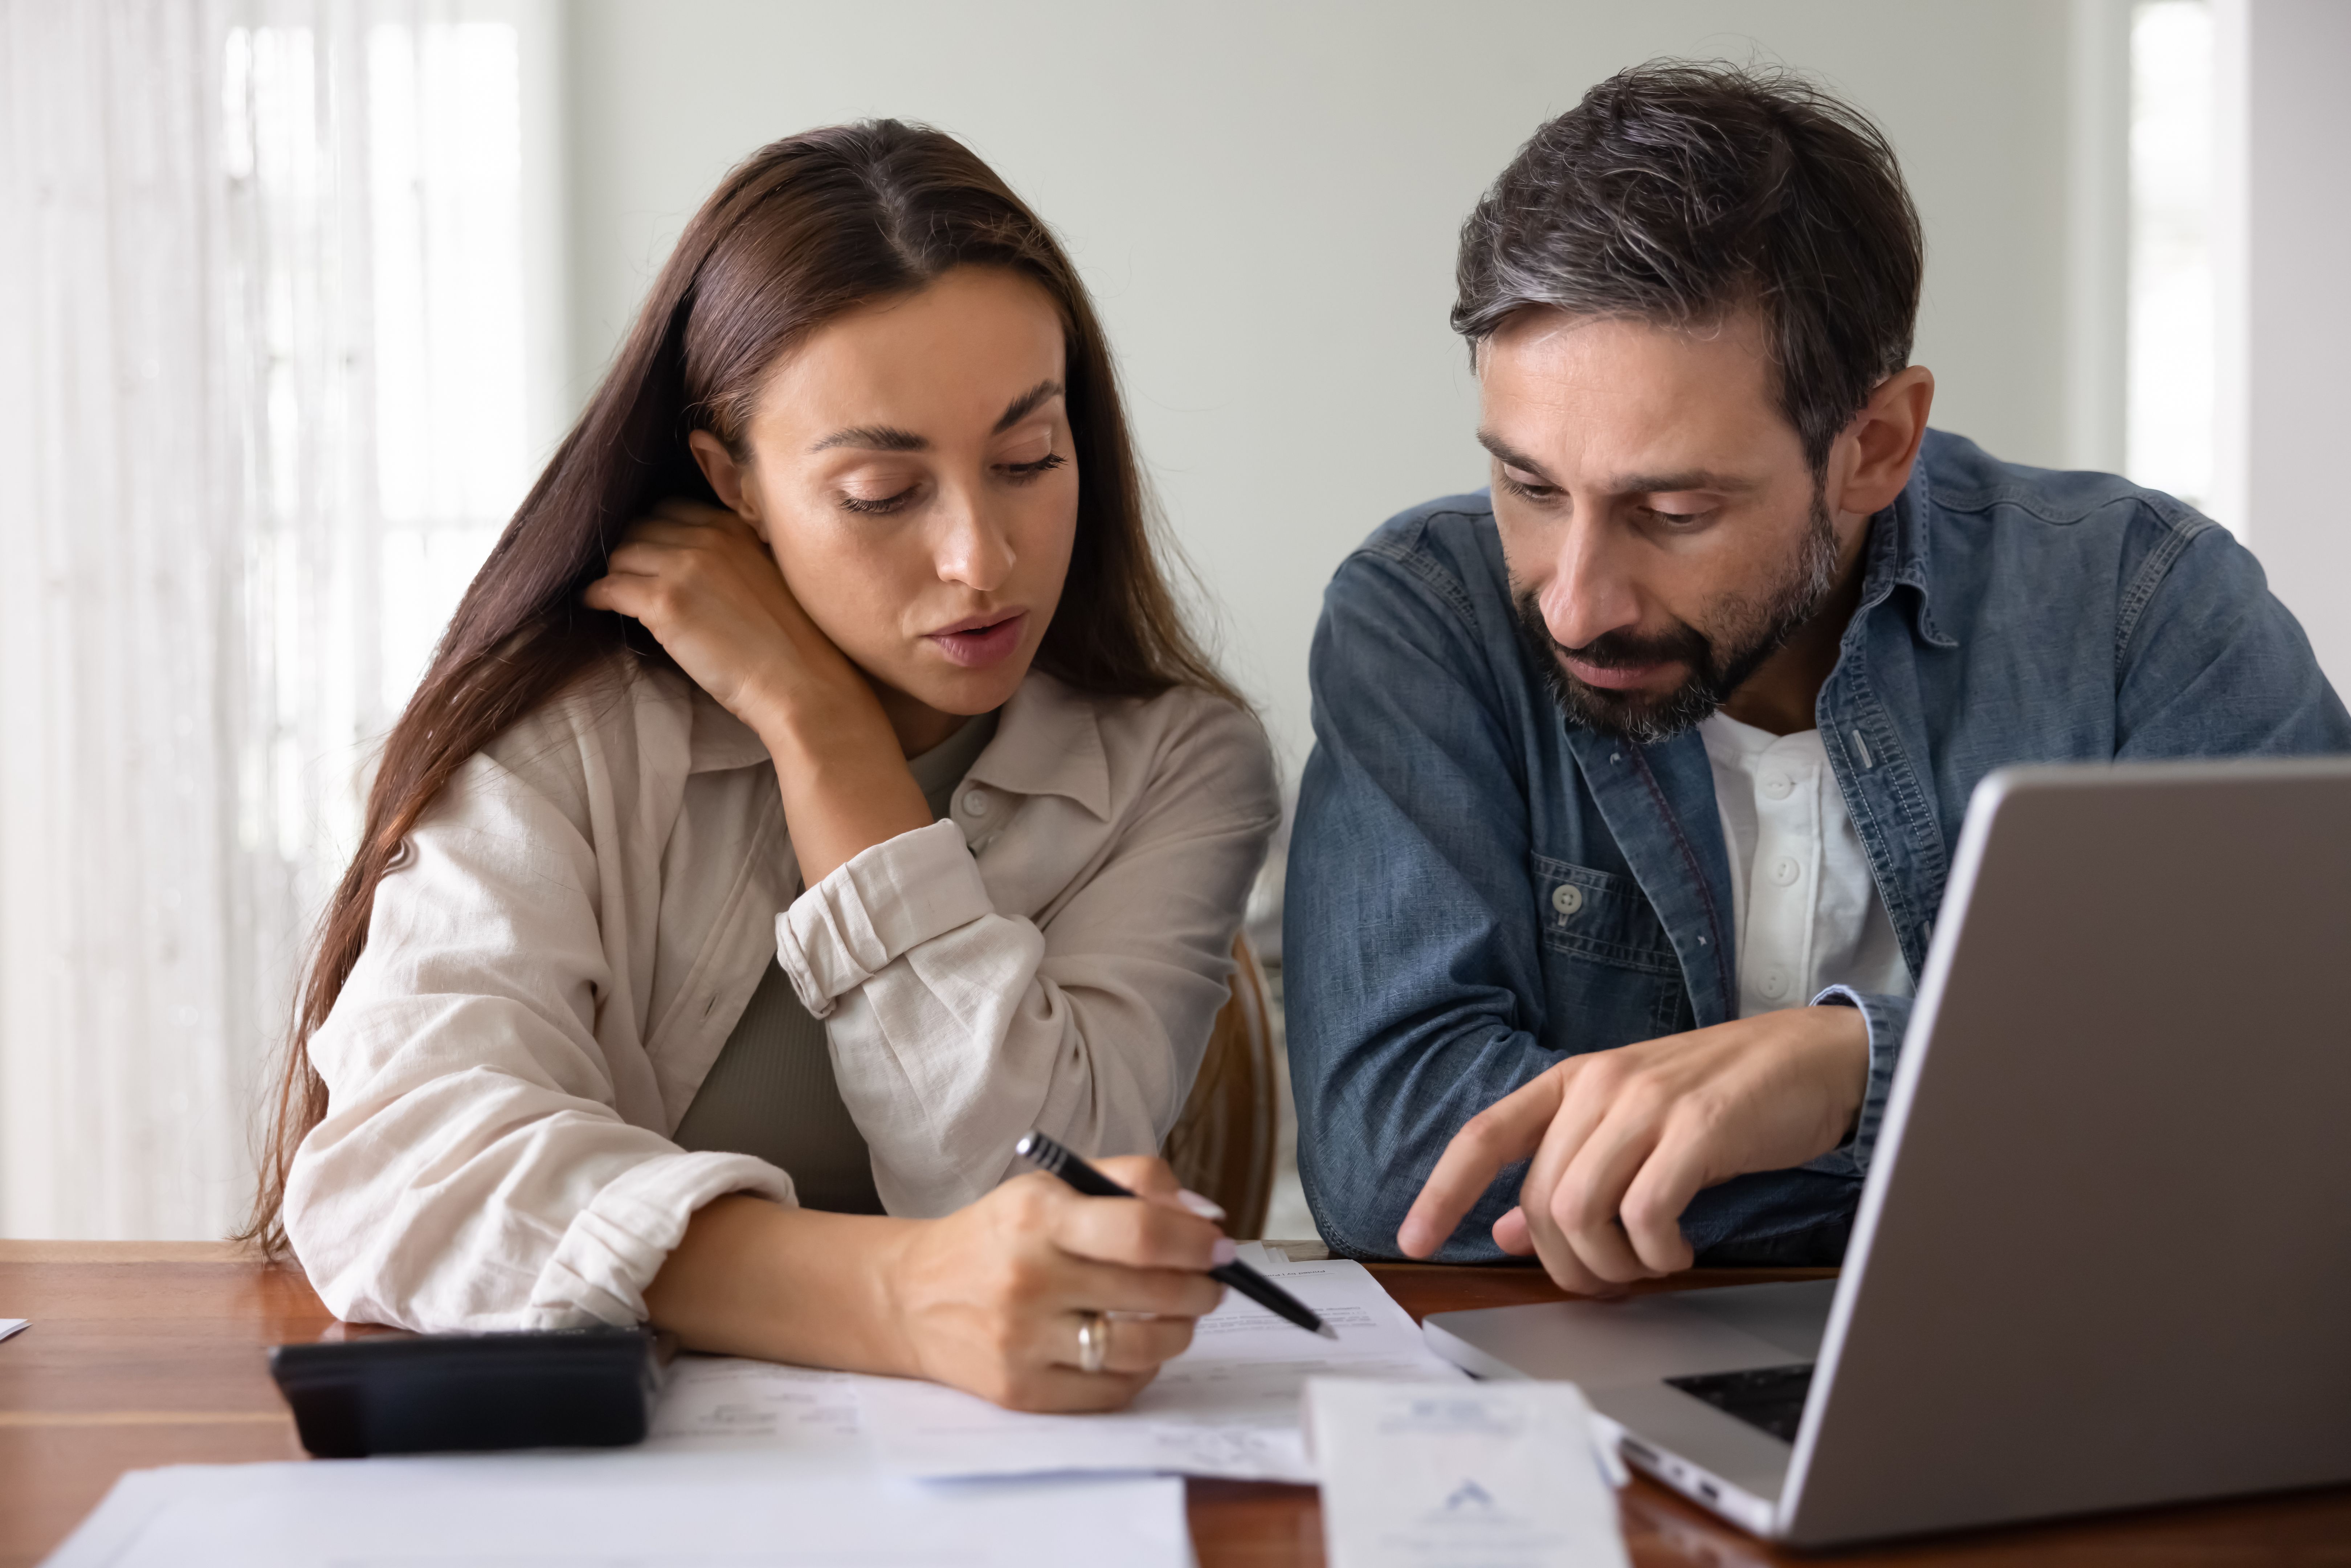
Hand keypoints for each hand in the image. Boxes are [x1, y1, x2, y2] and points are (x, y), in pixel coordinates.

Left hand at [582, 500, 927, 884]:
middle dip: (631, 553)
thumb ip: (732, 559)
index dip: (655, 534)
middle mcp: (708, 537)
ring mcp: (684, 566)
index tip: (648, 556)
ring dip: (615, 575)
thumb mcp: (767, 578)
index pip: (672, 511)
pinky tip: (597, 606)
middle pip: (641, 528)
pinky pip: (610, 587)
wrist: (805, 685)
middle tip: (627, 580)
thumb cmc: (794, 644)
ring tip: (614, 596)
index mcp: (735, 528)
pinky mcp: (665, 603)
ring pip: (622, 555)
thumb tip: (693, 567)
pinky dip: (598, 595)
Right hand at [882, 1156, 1228, 1411]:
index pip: (1143, 1232)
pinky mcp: (1021, 1390)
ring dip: (1180, 1332)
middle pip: (1152, 1291)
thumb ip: (1132, 1182)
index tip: (1220, 1247)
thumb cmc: (997, 1236)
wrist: (909, 1296)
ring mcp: (1023, 1341)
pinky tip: (1138, 1348)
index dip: (1197, 1242)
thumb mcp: (1051, 1186)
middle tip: (1211, 1282)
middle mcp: (1029, 1279)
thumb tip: (1205, 1216)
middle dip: (1200, 1288)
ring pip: (1141, 1348)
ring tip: (1181, 1316)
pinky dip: (1142, 1371)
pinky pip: (1112, 1391)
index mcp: (1038, 1217)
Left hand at [1397, 1006, 1867, 1292]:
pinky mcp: (1699, 1127)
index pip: (1485, 1135)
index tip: (1412, 1240)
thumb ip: (1570, 1169)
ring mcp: (1649, 1103)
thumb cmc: (1719, 1096)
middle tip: (1608, 1280)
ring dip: (1610, 1263)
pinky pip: (1646, 1214)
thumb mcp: (1630, 1126)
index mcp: (1572, 1081)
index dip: (1442, 1190)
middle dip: (1567, 1261)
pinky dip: (1657, 1253)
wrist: (1810, 1057)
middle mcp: (1600, 1084)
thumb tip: (1510, 1230)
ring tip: (1646, 1265)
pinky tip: (1679, 1250)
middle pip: (1542, 1198)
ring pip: (1582, 1210)